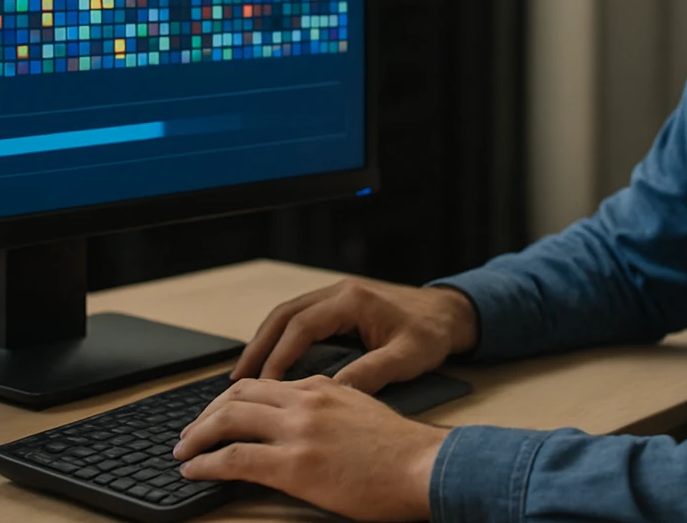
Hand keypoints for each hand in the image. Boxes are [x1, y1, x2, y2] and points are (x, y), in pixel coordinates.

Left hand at [172, 374, 448, 521]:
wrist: (426, 466)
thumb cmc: (404, 451)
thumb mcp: (365, 411)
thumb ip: (333, 407)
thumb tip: (309, 423)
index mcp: (323, 387)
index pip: (264, 383)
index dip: (233, 399)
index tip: (218, 415)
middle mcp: (306, 400)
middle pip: (238, 394)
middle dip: (206, 413)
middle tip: (190, 432)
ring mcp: (298, 431)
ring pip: (228, 420)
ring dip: (197, 435)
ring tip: (182, 451)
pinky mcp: (294, 464)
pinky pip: (233, 458)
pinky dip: (206, 463)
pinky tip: (194, 471)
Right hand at [231, 277, 477, 392]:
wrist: (450, 313)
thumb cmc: (431, 333)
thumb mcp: (406, 357)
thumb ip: (371, 373)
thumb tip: (333, 393)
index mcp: (352, 300)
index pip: (301, 326)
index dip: (278, 356)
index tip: (262, 385)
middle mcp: (338, 292)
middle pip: (283, 316)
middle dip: (257, 347)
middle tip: (236, 380)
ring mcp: (336, 296)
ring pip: (286, 315)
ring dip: (264, 342)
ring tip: (245, 374)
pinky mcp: (338, 306)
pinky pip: (298, 319)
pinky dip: (279, 339)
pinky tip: (270, 362)